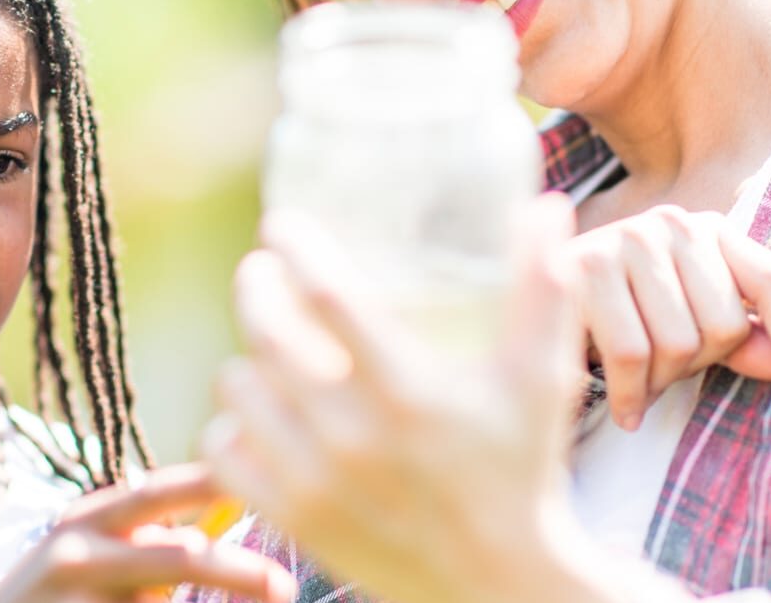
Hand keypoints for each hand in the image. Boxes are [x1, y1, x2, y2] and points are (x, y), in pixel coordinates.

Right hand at [0, 463, 293, 602]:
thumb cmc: (55, 596)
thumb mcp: (87, 553)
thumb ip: (144, 539)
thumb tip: (217, 525)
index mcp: (85, 519)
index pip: (157, 492)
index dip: (210, 483)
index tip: (264, 477)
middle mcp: (76, 554)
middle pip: (178, 558)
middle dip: (238, 571)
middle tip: (283, 586)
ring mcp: (74, 602)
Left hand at [203, 194, 594, 602]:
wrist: (498, 583)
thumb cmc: (521, 469)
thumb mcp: (541, 381)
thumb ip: (543, 291)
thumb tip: (547, 205)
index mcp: (410, 393)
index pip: (330, 298)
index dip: (296, 249)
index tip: (281, 225)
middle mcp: (354, 436)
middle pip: (266, 334)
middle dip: (255, 288)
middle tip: (261, 272)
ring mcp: (316, 481)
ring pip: (239, 387)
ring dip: (247, 358)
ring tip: (267, 346)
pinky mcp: (292, 518)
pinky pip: (223, 452)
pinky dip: (233, 426)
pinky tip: (258, 411)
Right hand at [569, 205, 770, 430]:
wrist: (527, 304)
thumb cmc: (621, 317)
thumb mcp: (688, 326)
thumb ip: (743, 341)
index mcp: (707, 230)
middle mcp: (670, 223)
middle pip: (724, 324)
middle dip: (696, 367)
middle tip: (663, 375)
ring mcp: (624, 240)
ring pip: (678, 343)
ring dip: (659, 385)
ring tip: (639, 386)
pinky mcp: (584, 268)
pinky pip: (632, 353)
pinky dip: (632, 395)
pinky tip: (626, 409)